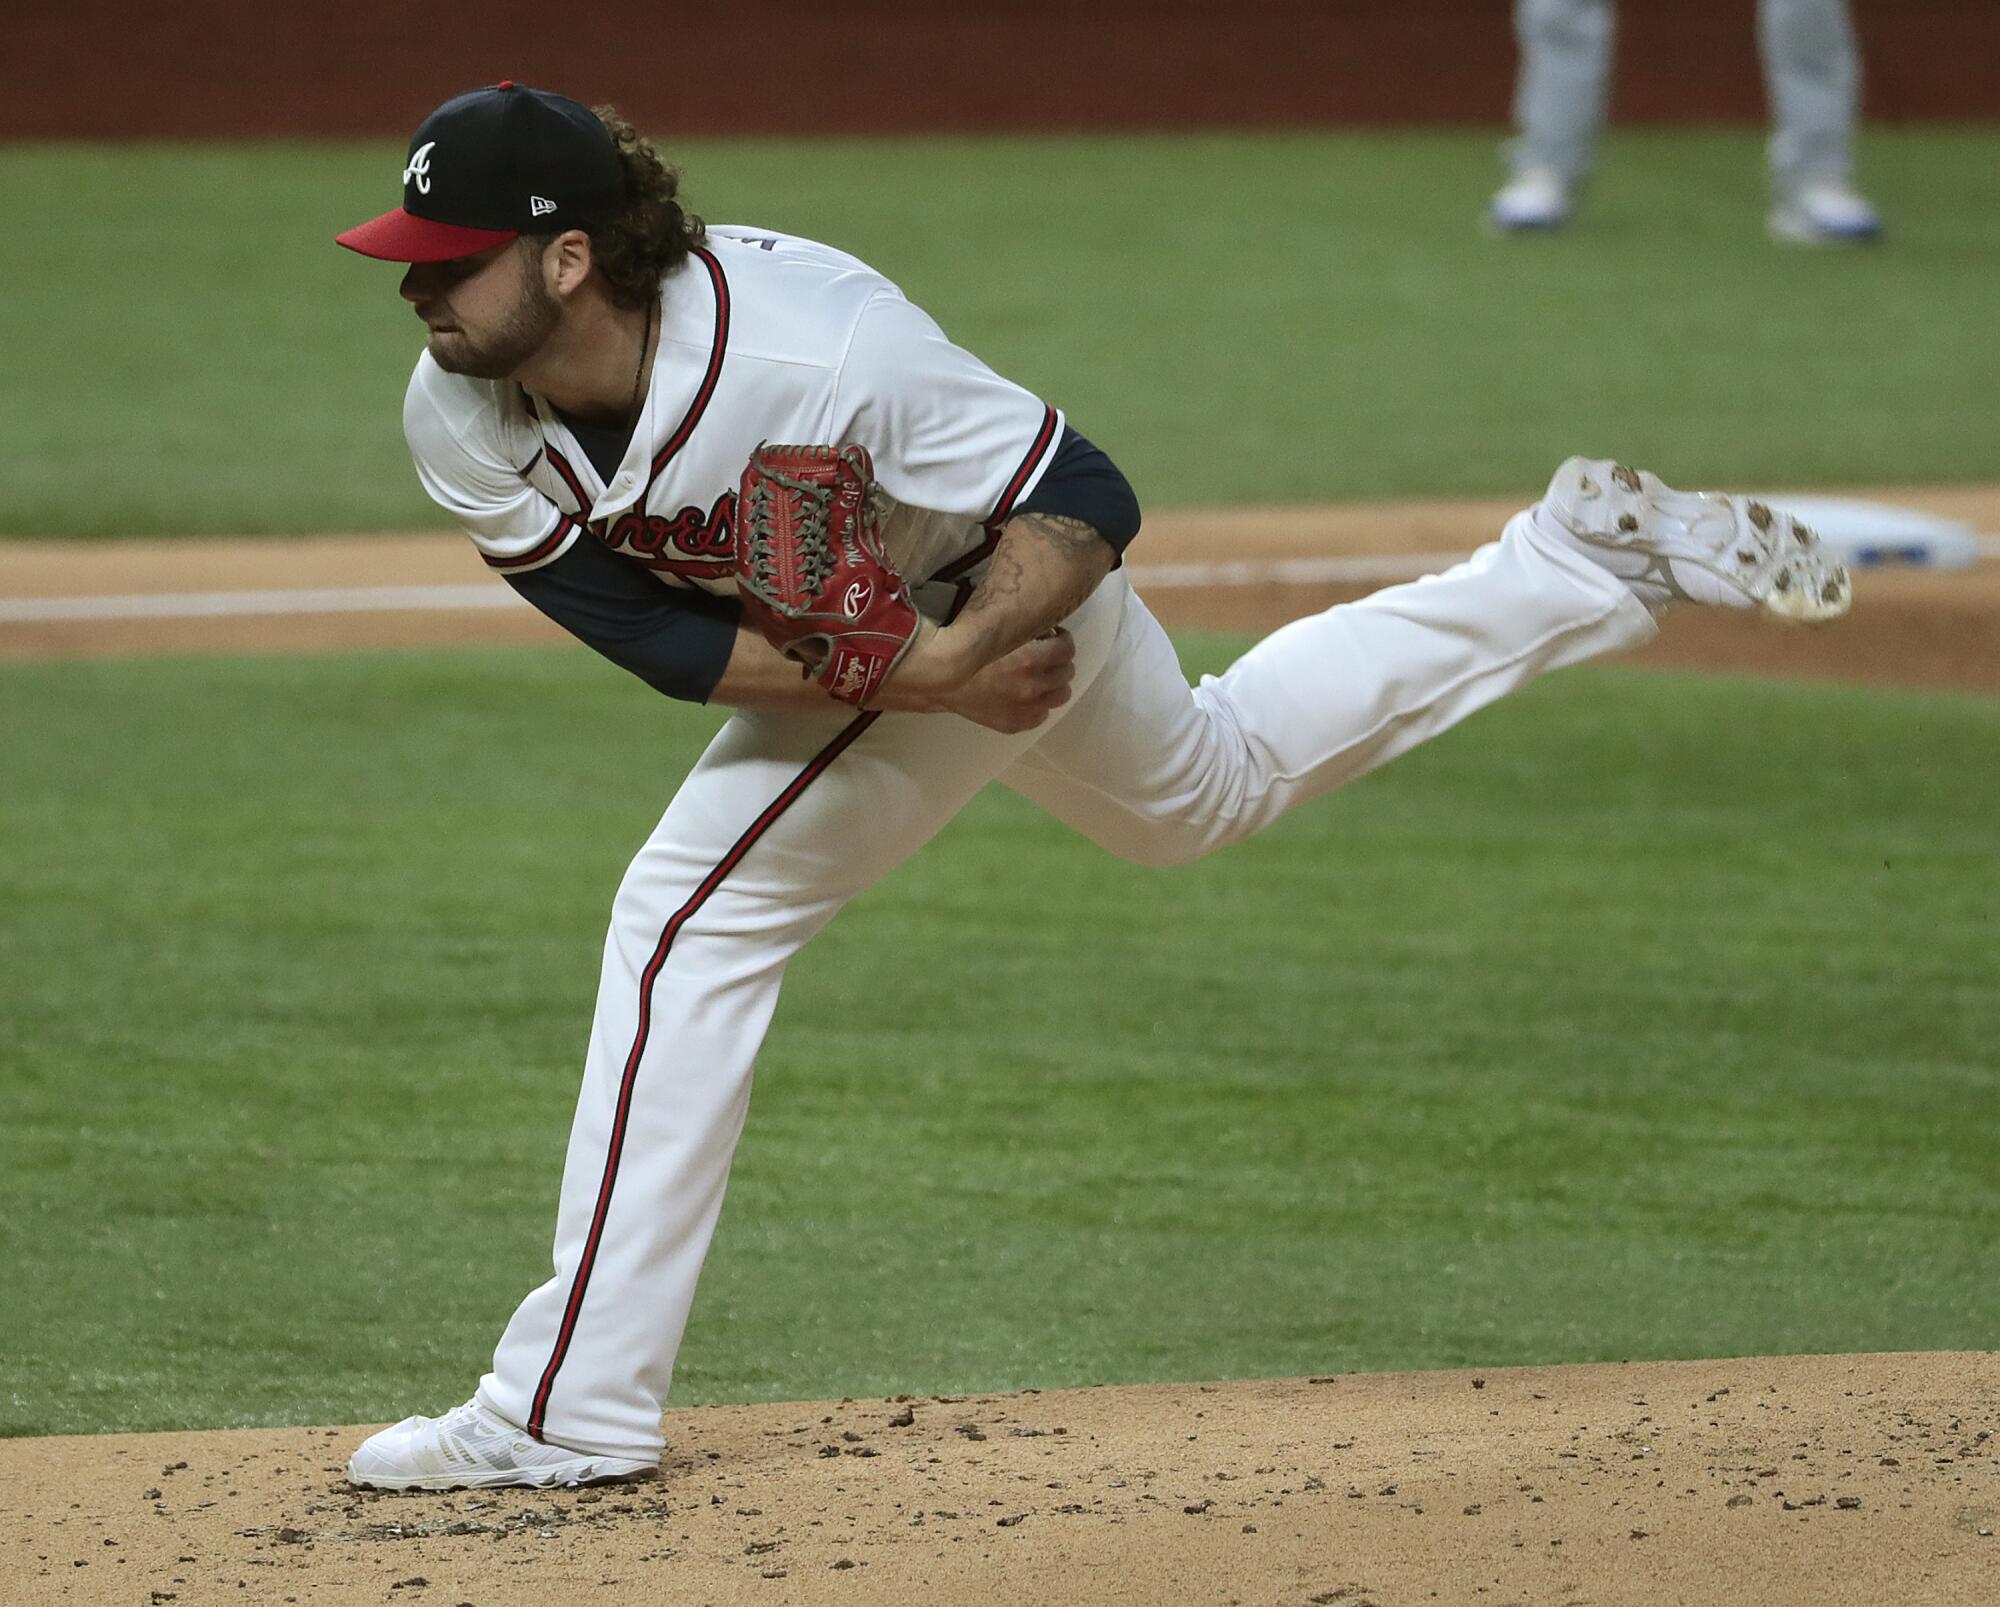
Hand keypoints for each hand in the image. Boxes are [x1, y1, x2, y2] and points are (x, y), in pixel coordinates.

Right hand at [936, 628, 1076, 732]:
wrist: (940, 680)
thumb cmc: (967, 651)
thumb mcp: (999, 634)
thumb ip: (1026, 631)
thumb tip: (1048, 625)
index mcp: (1030, 660)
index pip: (1067, 649)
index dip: (1061, 641)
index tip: (1054, 639)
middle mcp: (1031, 686)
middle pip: (1067, 672)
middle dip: (1057, 662)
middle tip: (1045, 657)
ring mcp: (1025, 709)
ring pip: (1060, 695)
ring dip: (1053, 684)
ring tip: (1040, 678)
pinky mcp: (1016, 724)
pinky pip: (1042, 714)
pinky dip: (1037, 704)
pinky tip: (1024, 696)